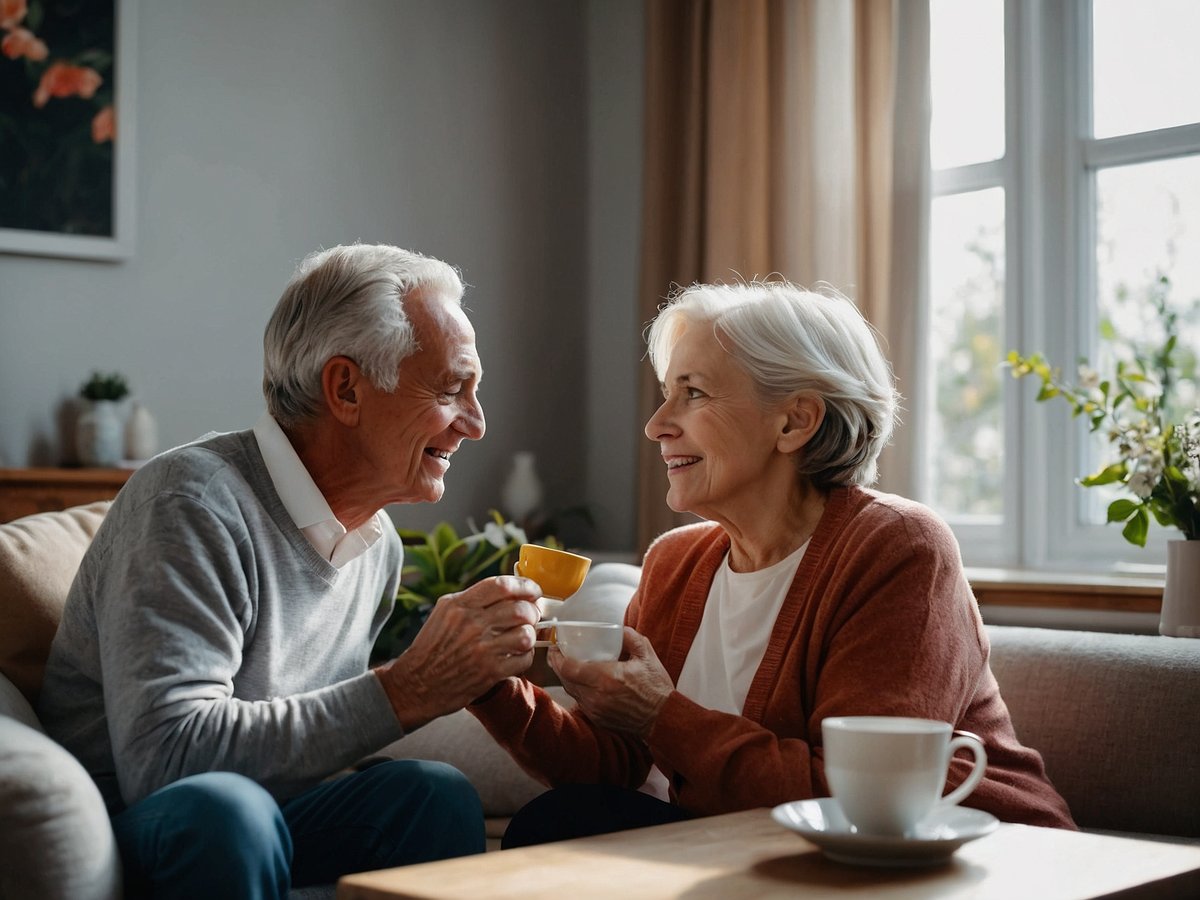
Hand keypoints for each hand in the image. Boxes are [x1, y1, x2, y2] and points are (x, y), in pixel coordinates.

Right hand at [374, 575, 539, 730]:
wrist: (417, 684)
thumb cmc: (433, 647)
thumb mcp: (444, 612)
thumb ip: (472, 599)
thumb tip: (508, 590)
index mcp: (460, 606)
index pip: (502, 586)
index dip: (524, 585)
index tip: (533, 590)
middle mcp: (472, 625)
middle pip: (520, 609)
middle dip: (532, 611)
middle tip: (532, 615)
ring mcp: (482, 650)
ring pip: (526, 635)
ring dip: (530, 635)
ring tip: (523, 637)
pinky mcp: (490, 672)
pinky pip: (523, 659)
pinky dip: (525, 657)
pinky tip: (516, 656)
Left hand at [549, 627, 672, 737]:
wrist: (663, 718)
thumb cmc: (656, 688)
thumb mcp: (647, 655)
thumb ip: (630, 638)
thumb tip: (618, 630)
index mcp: (606, 678)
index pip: (569, 668)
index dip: (557, 658)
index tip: (556, 647)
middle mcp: (596, 696)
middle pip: (565, 680)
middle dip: (557, 666)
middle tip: (557, 653)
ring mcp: (596, 710)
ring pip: (571, 692)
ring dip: (567, 678)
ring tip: (567, 665)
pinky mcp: (598, 719)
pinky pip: (581, 702)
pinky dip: (578, 690)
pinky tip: (583, 682)